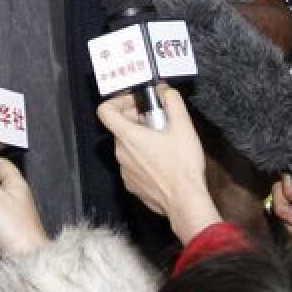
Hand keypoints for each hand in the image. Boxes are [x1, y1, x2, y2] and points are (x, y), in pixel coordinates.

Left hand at [96, 85, 220, 243]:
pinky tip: (163, 160)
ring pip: (127, 146)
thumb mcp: (183, 125)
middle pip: (120, 127)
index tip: (135, 103)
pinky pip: (133, 164)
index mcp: (128, 136)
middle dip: (138, 119)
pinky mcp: (132, 185)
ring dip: (141, 139)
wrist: (185, 201)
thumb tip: (165, 91)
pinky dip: (143, 157)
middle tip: (159, 120)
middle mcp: (121, 153)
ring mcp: (124, 171)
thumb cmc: (182, 166)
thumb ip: (172, 101)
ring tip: (164, 141)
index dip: (118, 101)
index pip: (105, 111)